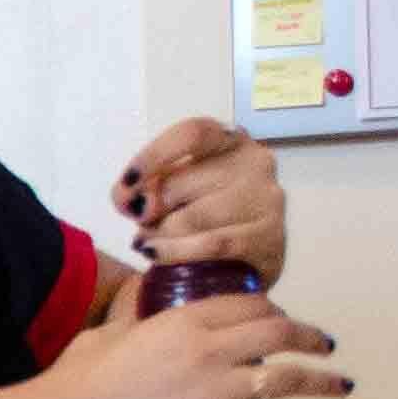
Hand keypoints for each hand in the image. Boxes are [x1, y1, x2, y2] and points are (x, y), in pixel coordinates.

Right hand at [33, 289, 343, 398]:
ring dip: (320, 380)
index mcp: (183, 320)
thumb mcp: (109, 332)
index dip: (272, 308)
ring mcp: (216, 392)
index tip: (280, 318)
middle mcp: (209, 350)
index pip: (248, 303)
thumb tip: (144, 294)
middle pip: (278, 332)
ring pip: (286, 377)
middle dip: (308, 337)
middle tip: (324, 344)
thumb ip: (137, 312)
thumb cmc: (78, 380)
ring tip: (338, 384)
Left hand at [113, 118, 286, 284]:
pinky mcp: (270, 237)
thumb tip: (132, 200)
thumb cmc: (200, 219)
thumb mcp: (168, 192)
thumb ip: (142, 187)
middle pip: (179, 184)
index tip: (127, 184)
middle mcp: (254, 161)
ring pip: (192, 218)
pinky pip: (212, 244)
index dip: (153, 157)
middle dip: (149, 211)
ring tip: (151, 244)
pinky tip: (158, 255)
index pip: (192, 133)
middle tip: (144, 226)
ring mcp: (266, 199)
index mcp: (228, 139)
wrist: (241, 265)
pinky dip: (176, 252)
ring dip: (160, 236)